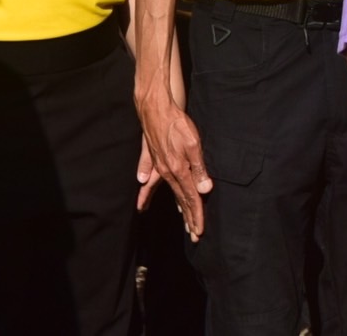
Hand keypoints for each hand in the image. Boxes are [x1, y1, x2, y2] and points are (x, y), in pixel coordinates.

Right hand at [136, 91, 210, 239]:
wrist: (156, 110)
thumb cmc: (177, 125)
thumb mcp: (194, 144)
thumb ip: (199, 168)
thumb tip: (204, 190)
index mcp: (179, 171)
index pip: (191, 199)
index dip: (196, 216)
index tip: (199, 232)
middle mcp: (167, 174)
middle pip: (181, 200)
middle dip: (189, 219)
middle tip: (193, 235)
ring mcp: (158, 169)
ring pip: (169, 193)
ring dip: (177, 209)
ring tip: (180, 223)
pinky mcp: (153, 161)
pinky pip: (151, 183)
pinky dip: (147, 194)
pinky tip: (142, 204)